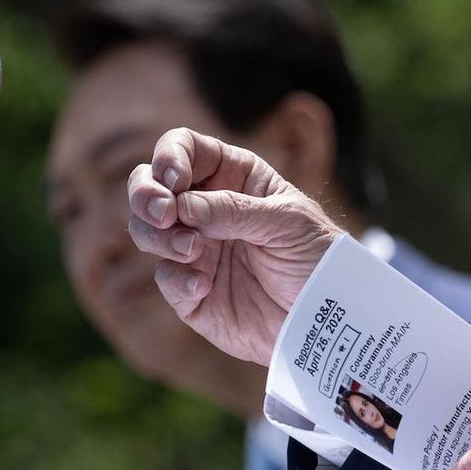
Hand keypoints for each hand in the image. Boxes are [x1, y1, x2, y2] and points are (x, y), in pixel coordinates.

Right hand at [127, 128, 343, 365]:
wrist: (326, 320)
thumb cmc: (317, 259)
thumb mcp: (287, 223)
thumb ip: (234, 210)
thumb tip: (182, 205)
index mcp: (233, 177)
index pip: (184, 149)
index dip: (169, 157)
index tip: (175, 181)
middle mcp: (206, 209)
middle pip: (150, 185)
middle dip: (144, 194)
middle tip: (163, 213)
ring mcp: (195, 249)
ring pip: (146, 230)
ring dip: (157, 236)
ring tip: (191, 249)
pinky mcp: (190, 291)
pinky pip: (165, 278)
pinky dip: (177, 279)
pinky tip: (204, 286)